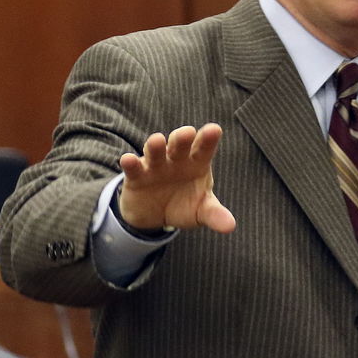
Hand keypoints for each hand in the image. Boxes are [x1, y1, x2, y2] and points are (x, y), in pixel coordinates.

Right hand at [117, 124, 235, 233]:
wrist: (155, 216)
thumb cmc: (184, 205)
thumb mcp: (201, 212)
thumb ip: (214, 215)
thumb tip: (230, 227)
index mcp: (197, 163)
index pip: (204, 149)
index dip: (208, 140)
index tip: (214, 130)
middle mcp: (176, 159)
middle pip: (179, 145)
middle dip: (182, 138)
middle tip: (187, 133)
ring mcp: (155, 165)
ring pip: (155, 152)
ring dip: (155, 146)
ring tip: (156, 141)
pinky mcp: (136, 175)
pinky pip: (133, 167)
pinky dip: (130, 163)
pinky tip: (128, 160)